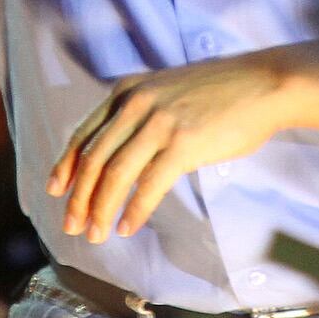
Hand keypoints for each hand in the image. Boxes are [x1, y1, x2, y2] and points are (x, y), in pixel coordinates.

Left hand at [46, 53, 293, 242]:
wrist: (262, 83)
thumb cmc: (220, 93)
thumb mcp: (165, 91)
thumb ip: (138, 113)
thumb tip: (117, 151)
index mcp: (127, 91)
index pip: (84, 134)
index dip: (66, 167)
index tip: (56, 191)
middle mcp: (136, 104)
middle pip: (93, 159)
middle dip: (78, 198)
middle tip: (72, 225)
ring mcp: (159, 123)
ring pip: (114, 175)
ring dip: (101, 210)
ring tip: (97, 234)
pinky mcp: (183, 143)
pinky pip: (149, 185)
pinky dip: (134, 210)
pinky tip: (127, 227)